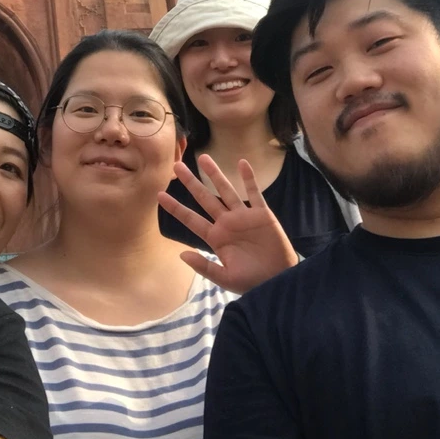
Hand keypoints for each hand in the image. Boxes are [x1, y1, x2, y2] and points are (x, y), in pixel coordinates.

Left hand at [158, 154, 298, 293]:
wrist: (279, 280)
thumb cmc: (252, 281)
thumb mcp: (225, 278)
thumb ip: (204, 266)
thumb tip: (182, 255)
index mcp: (215, 238)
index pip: (191, 219)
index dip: (176, 207)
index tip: (160, 195)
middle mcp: (226, 223)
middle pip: (204, 198)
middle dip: (191, 182)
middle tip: (177, 166)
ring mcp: (243, 216)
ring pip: (226, 190)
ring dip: (215, 174)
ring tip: (203, 157)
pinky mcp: (262, 214)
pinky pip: (255, 193)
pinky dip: (249, 178)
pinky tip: (242, 163)